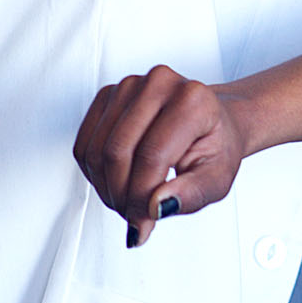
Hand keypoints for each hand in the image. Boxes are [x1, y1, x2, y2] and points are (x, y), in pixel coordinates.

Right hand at [73, 65, 246, 246]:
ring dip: (106, 187)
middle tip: (134, 213)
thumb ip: (192, 194)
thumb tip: (157, 206)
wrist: (213, 121)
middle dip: (121, 195)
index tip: (145, 220)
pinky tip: (117, 179)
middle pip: (116, 153)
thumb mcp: (218, 178)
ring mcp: (131, 85)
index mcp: (193, 99)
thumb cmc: (215, 146)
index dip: (141, 197)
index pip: (151, 156)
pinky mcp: (109, 95)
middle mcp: (161, 83)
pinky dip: (94, 172)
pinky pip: (84, 144)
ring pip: (96, 151)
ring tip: (129, 198)